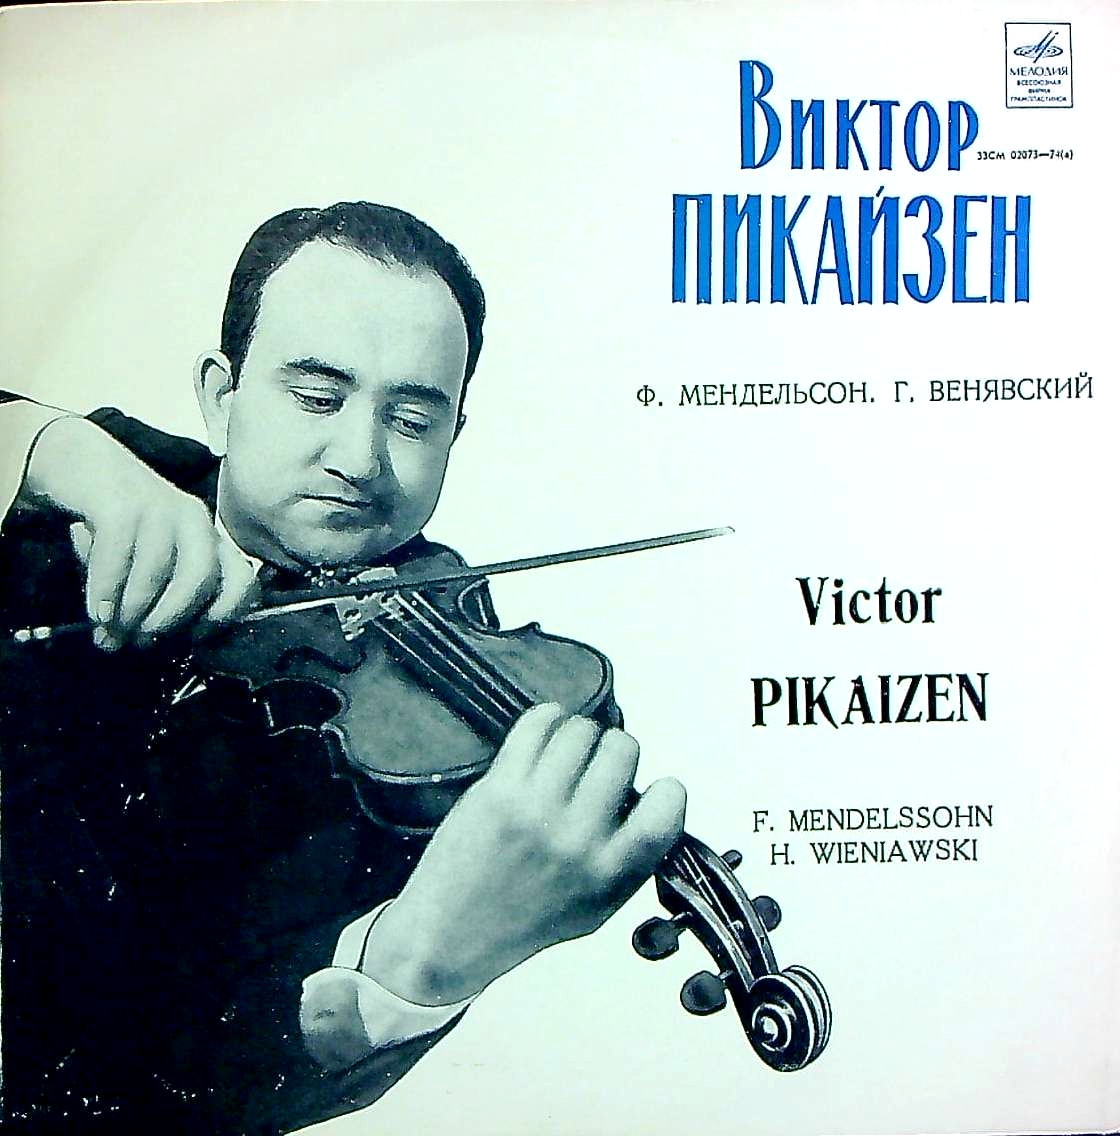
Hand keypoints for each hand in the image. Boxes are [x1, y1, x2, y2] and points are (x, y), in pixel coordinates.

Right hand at [21, 416, 255, 647]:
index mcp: (210, 540)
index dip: (222, 616)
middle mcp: (195, 521)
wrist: (78, 465)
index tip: (191, 639)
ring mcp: (161, 505)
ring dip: (132, 611)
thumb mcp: (147, 563)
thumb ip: (158, 597)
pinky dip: (107, 590)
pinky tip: (96, 612)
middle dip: (171, 618)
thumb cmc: (117, 528)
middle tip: (142, 641)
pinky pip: (118, 554)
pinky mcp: (122, 500)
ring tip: (110, 632)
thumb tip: (143, 642)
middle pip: (201, 579)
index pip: (241, 581)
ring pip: (159, 570)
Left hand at [360, 704, 685, 1003]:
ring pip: (580, 731)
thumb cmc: (526, 917)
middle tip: (596, 763)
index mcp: (613, 871)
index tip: (646, 791)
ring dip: (578, 731)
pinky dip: (546, 718)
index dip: (664, 789)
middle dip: (614, 748)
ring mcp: (537, 811)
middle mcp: (579, 839)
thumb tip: (645, 796)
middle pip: (621, 750)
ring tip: (566, 748)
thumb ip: (630, 856)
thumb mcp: (598, 904)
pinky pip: (536, 726)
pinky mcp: (499, 790)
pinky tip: (543, 732)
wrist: (452, 933)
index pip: (668, 804)